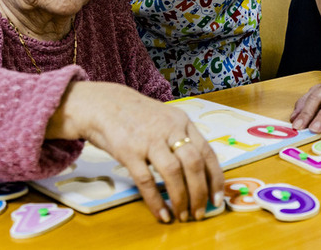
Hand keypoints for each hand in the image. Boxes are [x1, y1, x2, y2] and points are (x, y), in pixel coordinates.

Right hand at [50, 82, 222, 223]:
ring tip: (182, 216)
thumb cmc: (136, 115)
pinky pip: (146, 180)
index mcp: (182, 122)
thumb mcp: (165, 119)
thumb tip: (199, 174)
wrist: (103, 103)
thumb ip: (181, 139)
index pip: (207, 153)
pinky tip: (162, 213)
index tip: (218, 199)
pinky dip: (156, 200)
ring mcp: (149, 139)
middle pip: (194, 164)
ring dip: (181, 199)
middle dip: (200, 193)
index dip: (215, 179)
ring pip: (173, 173)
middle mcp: (169, 129)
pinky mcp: (129, 151)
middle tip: (200, 213)